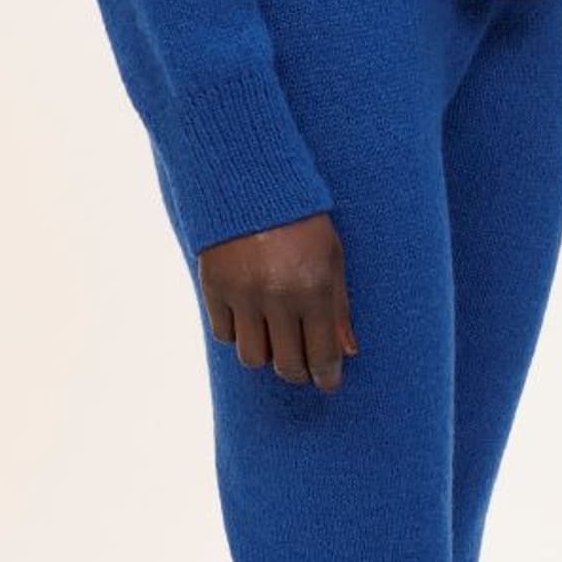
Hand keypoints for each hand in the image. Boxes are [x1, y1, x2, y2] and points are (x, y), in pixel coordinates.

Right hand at [196, 210, 357, 388]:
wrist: (249, 180)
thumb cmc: (302, 219)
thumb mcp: (332, 255)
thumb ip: (340, 306)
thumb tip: (347, 352)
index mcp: (314, 288)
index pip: (322, 354)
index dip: (326, 376)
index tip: (327, 382)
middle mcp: (278, 296)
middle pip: (286, 364)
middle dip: (297, 371)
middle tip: (300, 364)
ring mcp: (243, 293)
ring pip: (252, 357)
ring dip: (264, 353)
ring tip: (272, 337)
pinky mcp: (214, 286)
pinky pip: (224, 334)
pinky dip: (237, 332)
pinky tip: (248, 316)